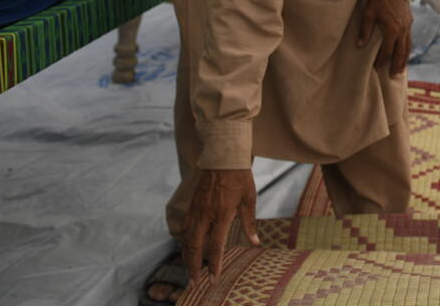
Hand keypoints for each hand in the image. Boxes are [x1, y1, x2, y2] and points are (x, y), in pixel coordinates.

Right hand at [182, 169, 259, 286]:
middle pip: (195, 247)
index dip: (214, 264)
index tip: (213, 278)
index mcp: (222, 214)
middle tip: (194, 283)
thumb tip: (255, 242)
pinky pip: (186, 228)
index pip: (215, 246)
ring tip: (189, 272)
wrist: (223, 156)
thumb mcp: (249, 199)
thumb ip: (249, 222)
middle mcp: (206, 215)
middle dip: (193, 267)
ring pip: (187, 239)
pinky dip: (185, 243)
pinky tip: (187, 251)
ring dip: (187, 258)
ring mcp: (197, 210)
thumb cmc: (240, 177)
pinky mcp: (192, 205)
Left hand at [357, 0, 412, 75]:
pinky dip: (407, 49)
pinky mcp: (409, 23)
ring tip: (401, 69)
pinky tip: (404, 53)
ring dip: (404, 59)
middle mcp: (402, 31)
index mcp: (391, 30)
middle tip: (393, 75)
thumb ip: (365, 30)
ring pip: (408, 47)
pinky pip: (410, 40)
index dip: (382, 61)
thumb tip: (360, 45)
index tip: (377, 68)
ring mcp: (407, 27)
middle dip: (396, 65)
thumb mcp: (368, 13)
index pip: (387, 51)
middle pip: (400, 53)